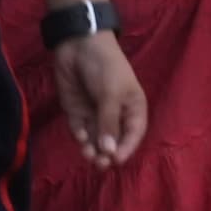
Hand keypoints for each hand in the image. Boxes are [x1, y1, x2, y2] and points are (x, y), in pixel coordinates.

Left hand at [51, 31, 148, 169]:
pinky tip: (80, 137)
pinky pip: (80, 129)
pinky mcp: (77, 110)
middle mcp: (115, 113)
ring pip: (95, 138)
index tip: (116, 160)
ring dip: (92, 148)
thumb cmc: (105, 67)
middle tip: (99, 164)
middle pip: (113, 139)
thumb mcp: (111, 94)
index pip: (133, 133)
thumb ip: (109, 123)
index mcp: (132, 107)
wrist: (78, 46)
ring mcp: (94, 112)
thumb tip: (109, 152)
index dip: (126, 148)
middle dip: (107, 152)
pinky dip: (80, 136)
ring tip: (88, 156)